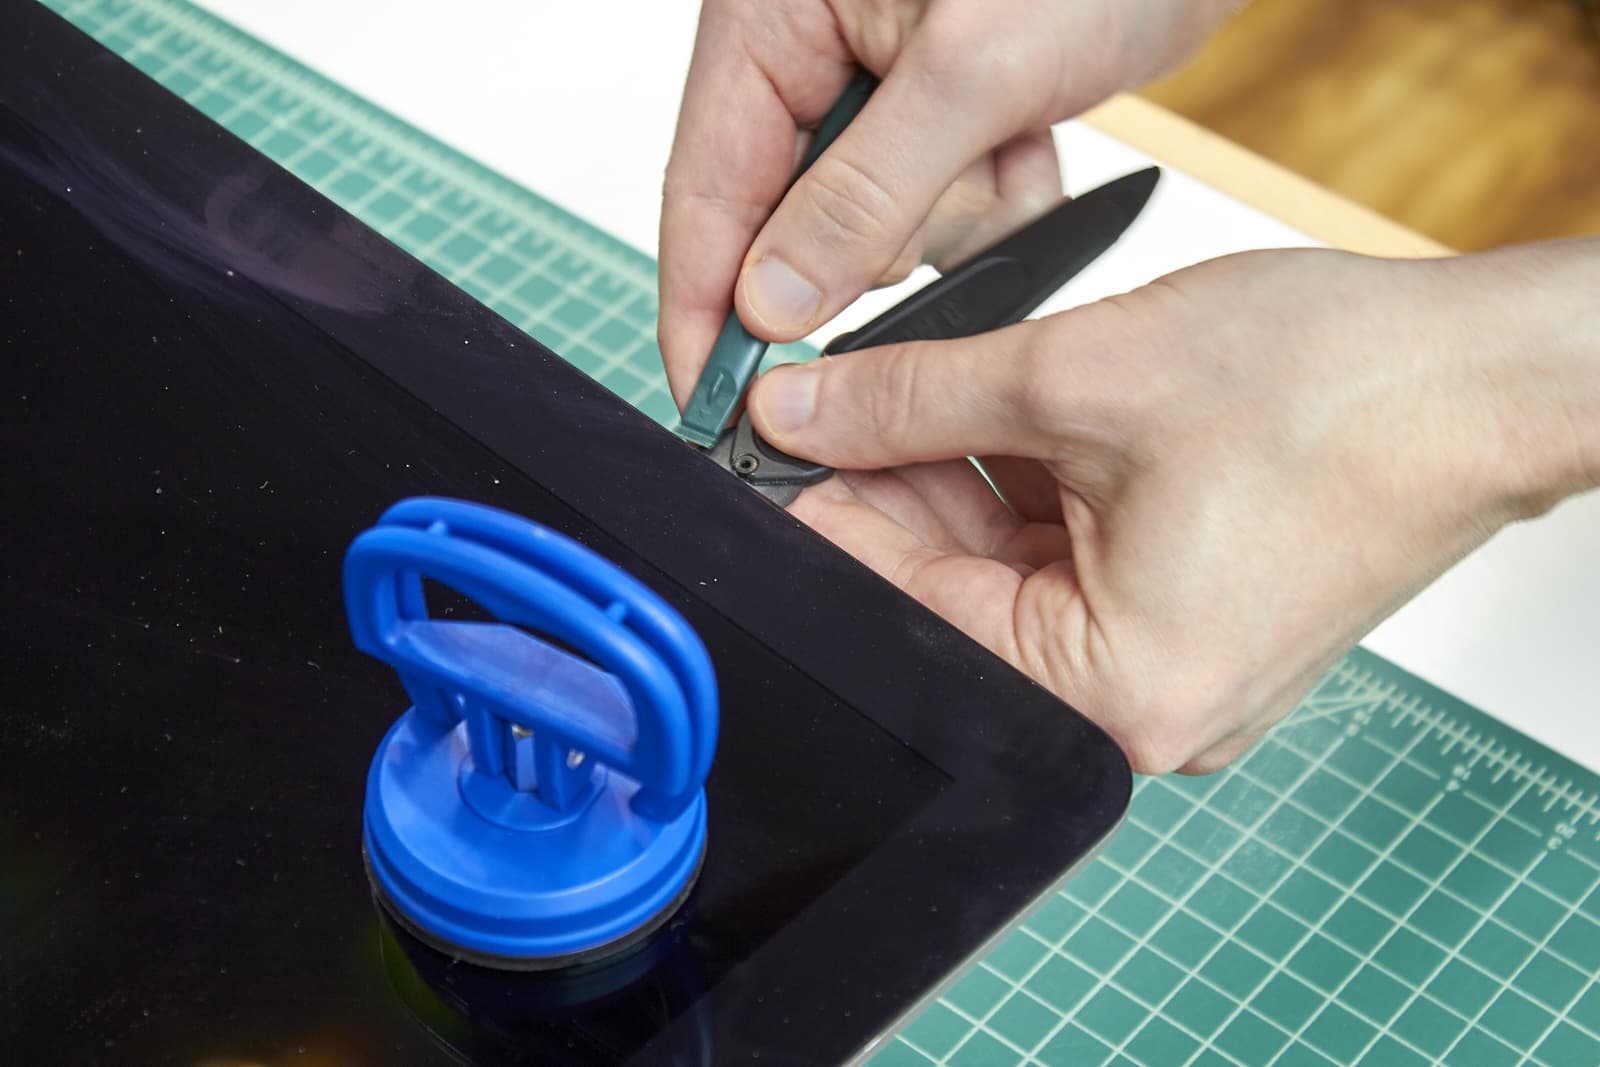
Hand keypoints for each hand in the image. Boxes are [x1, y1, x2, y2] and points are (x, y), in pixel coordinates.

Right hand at [658, 0, 1237, 405]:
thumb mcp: (968, 71)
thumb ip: (862, 198)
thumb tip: (773, 303)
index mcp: (773, 20)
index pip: (706, 190)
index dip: (704, 309)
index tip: (713, 405)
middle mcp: (814, 58)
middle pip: (794, 225)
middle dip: (881, 238)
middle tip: (952, 185)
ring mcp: (882, 94)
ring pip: (881, 235)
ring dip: (957, 212)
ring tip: (1009, 133)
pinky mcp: (946, 120)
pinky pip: (945, 216)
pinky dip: (997, 200)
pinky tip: (1031, 140)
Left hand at [744, 242, 1599, 772]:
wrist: (1489, 376)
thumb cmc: (1340, 394)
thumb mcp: (1078, 376)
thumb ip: (914, 399)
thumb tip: (802, 413)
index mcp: (1113, 694)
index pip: (908, 609)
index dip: (825, 516)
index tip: (775, 450)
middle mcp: (1144, 712)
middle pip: (957, 594)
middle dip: (897, 488)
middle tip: (839, 399)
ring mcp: (1174, 669)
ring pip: (1014, 571)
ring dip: (966, 475)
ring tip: (938, 384)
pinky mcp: (1197, 621)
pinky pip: (1077, 563)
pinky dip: (1035, 487)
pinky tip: (1009, 412)